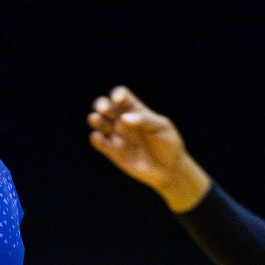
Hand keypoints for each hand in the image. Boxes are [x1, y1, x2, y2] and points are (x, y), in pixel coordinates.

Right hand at [88, 86, 211, 211]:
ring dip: (95, 119)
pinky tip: (97, 136)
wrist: (168, 169)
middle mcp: (123, 120)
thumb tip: (124, 118)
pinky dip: (96, 139)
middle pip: (106, 106)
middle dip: (102, 104)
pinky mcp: (112, 152)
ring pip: (99, 123)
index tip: (119, 99)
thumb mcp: (162, 127)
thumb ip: (144, 120)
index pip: (122, 96)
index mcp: (136, 110)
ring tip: (96, 119)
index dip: (118, 94)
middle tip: (104, 109)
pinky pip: (100, 143)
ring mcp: (116, 135)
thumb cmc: (168, 144)